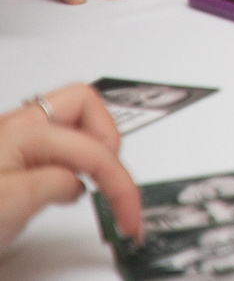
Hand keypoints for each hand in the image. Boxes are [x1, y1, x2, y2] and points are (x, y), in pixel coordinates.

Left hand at [0, 84, 138, 245]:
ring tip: (102, 182)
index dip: (121, 183)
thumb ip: (57, 182)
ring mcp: (12, 145)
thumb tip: (78, 182)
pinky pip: (54, 147)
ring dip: (94, 147)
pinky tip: (69, 189)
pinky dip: (74, 161)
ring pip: (71, 125)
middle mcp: (19, 128)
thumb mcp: (12, 203)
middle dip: (110, 139)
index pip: (94, 149)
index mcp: (25, 130)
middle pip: (86, 107)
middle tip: (116, 180)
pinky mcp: (6, 166)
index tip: (131, 217)